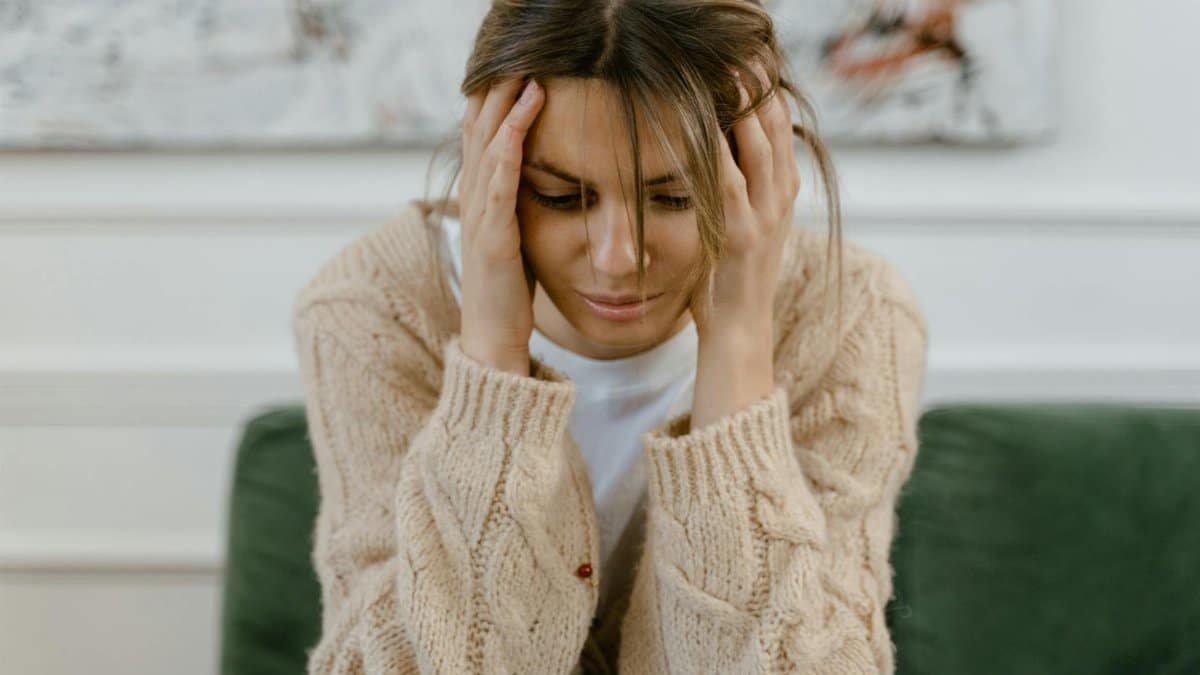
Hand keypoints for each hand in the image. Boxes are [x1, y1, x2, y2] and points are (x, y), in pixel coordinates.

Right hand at [457, 77, 544, 373]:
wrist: (493, 342)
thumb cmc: (509, 292)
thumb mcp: (515, 236)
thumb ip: (517, 203)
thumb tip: (535, 176)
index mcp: (480, 197)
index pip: (483, 131)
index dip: (495, 93)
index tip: (516, 60)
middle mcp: (473, 198)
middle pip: (480, 125)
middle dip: (498, 84)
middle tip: (517, 47)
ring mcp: (480, 215)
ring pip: (489, 142)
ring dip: (507, 100)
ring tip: (526, 64)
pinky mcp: (494, 235)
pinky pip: (500, 179)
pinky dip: (512, 141)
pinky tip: (527, 114)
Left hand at [688, 74, 799, 344]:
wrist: (740, 332)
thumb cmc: (729, 281)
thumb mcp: (742, 226)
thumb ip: (740, 191)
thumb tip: (721, 155)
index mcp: (781, 194)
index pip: (780, 128)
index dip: (768, 91)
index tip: (753, 58)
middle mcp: (780, 200)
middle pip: (776, 128)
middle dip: (760, 87)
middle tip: (744, 50)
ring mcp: (765, 218)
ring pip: (760, 149)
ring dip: (746, 108)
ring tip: (732, 72)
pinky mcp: (741, 237)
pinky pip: (731, 185)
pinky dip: (720, 154)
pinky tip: (707, 126)